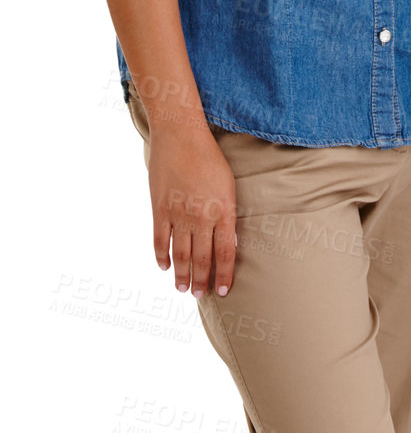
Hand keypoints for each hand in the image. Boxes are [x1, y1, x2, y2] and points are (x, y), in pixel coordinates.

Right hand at [148, 122, 236, 296]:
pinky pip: (160, 241)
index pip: (225, 252)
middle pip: (203, 258)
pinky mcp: (159, 209)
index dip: (224, 275)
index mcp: (223, 210)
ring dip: (183, 275)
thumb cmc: (210, 158)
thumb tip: (228, 241)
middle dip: (202, 280)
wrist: (181, 136)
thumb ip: (227, 214)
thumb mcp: (228, 185)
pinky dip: (161, 257)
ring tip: (184, 290)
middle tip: (201, 296)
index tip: (222, 291)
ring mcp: (178, 214)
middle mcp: (201, 216)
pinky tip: (164, 267)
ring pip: (181, 255)